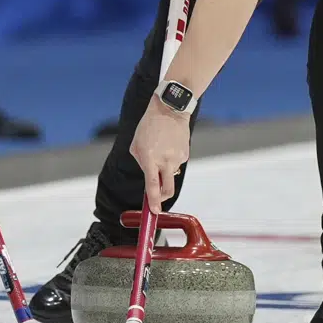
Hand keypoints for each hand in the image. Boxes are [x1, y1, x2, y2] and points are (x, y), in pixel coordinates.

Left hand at [130, 95, 191, 209]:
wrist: (170, 109)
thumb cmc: (148, 126)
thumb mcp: (136, 145)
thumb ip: (142, 163)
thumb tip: (150, 178)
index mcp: (149, 158)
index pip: (152, 187)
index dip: (153, 202)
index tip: (154, 212)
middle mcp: (165, 161)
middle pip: (168, 190)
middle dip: (162, 198)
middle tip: (158, 198)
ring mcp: (177, 158)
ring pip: (171, 175)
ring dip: (164, 170)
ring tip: (160, 151)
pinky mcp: (185, 154)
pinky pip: (177, 164)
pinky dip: (171, 160)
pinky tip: (168, 146)